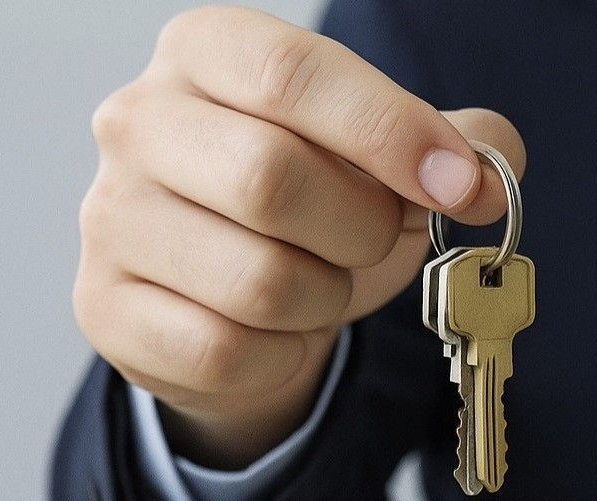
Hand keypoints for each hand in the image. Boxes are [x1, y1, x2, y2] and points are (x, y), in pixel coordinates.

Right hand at [73, 5, 524, 468]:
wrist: (230, 285)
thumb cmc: (311, 206)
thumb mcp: (382, 155)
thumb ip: (454, 145)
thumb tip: (491, 174)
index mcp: (208, 53)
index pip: (294, 75)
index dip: (390, 132)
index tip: (459, 184)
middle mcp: (140, 122)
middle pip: (271, 179)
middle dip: (361, 227)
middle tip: (376, 235)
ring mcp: (111, 218)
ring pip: (258, 281)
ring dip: (323, 296)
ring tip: (315, 280)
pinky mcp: (105, 307)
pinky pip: (225, 349)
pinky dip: (280, 352)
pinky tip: (274, 329)